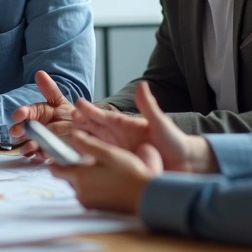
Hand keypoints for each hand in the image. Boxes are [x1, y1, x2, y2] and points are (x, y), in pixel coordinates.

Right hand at [10, 70, 73, 157]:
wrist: (87, 132)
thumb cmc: (71, 115)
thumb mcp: (61, 101)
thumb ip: (49, 89)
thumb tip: (39, 72)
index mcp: (39, 113)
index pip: (27, 112)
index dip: (22, 113)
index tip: (19, 115)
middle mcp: (37, 127)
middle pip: (23, 130)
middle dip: (19, 130)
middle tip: (17, 132)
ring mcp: (41, 141)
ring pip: (28, 144)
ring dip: (26, 146)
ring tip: (29, 147)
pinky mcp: (47, 154)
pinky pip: (39, 156)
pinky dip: (37, 156)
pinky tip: (39, 154)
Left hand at [49, 130, 159, 213]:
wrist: (146, 197)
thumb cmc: (130, 173)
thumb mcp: (109, 153)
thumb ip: (88, 145)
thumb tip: (73, 135)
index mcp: (79, 176)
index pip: (55, 169)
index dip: (56, 159)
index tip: (61, 153)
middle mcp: (80, 192)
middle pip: (68, 176)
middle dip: (76, 168)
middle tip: (94, 161)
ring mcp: (88, 203)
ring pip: (79, 185)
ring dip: (86, 178)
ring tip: (105, 171)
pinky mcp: (96, 209)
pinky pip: (88, 194)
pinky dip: (93, 188)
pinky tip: (109, 183)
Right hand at [71, 82, 216, 172]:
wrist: (185, 165)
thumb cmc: (175, 142)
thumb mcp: (161, 123)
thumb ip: (149, 106)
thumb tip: (142, 85)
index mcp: (126, 125)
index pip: (104, 116)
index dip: (91, 110)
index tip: (77, 103)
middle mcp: (119, 138)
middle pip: (94, 129)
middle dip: (80, 124)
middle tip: (66, 119)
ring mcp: (118, 152)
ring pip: (94, 144)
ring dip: (81, 141)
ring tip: (67, 138)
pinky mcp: (121, 167)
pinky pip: (101, 162)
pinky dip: (89, 161)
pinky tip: (79, 163)